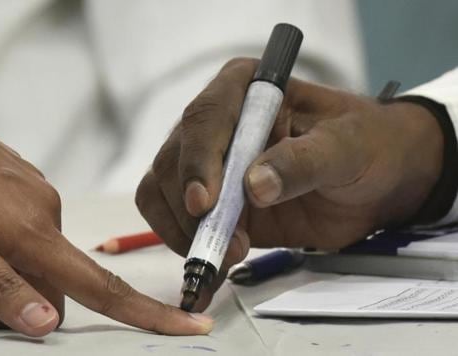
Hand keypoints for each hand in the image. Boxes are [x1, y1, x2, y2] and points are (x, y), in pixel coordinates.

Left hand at [0, 63, 212, 336]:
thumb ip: (0, 287)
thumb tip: (48, 321)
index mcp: (34, 232)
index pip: (102, 286)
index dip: (149, 313)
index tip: (191, 324)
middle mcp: (46, 212)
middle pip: (55, 282)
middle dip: (17, 306)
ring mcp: (34, 195)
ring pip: (35, 258)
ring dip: (2, 277)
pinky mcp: (19, 185)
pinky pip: (24, 232)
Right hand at [136, 58, 442, 310]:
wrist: (376, 183)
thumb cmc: (366, 146)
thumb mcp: (345, 148)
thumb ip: (303, 161)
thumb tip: (254, 186)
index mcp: (247, 90)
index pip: (205, 118)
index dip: (198, 160)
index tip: (206, 203)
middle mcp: (217, 124)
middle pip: (173, 159)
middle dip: (191, 207)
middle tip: (230, 244)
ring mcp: (209, 165)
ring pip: (162, 191)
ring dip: (186, 229)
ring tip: (228, 255)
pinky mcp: (212, 203)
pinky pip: (176, 221)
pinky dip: (185, 245)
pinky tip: (210, 265)